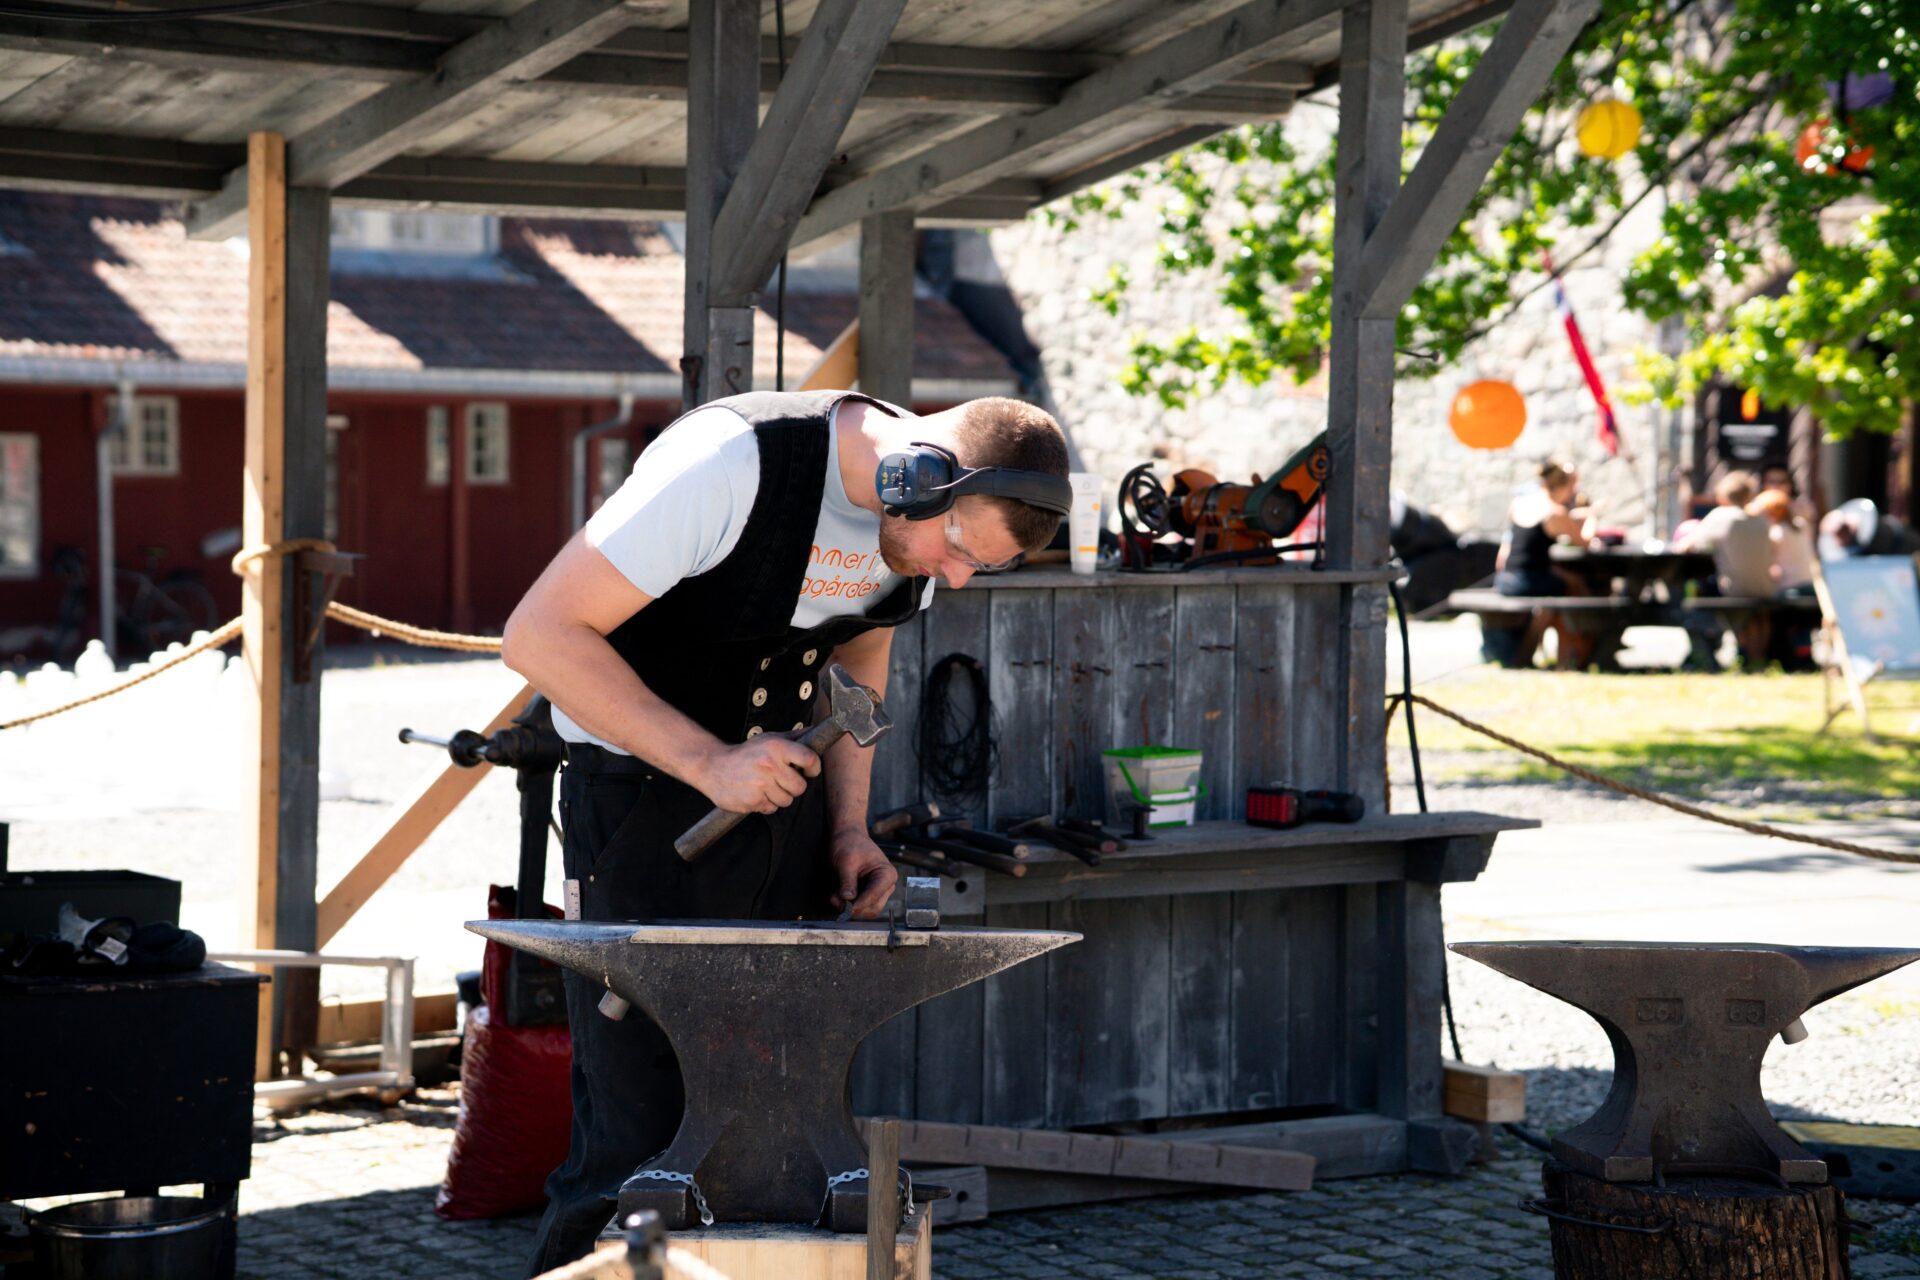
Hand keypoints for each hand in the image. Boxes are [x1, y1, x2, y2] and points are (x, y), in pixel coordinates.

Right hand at [694, 736, 819, 813]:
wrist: (712, 766)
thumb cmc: (746, 753)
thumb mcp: (768, 739)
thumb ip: (794, 738)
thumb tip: (818, 733)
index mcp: (776, 747)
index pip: (809, 759)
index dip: (814, 768)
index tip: (809, 771)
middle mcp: (769, 764)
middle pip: (800, 787)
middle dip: (793, 786)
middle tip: (780, 780)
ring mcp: (760, 784)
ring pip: (787, 801)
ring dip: (779, 797)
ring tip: (765, 786)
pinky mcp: (752, 801)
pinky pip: (771, 809)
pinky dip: (766, 804)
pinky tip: (755, 793)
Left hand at [829, 831, 896, 919]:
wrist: (847, 836)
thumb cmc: (850, 844)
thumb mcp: (846, 862)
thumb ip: (847, 881)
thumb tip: (847, 899)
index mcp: (887, 874)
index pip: (874, 896)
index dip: (858, 904)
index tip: (843, 909)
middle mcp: (887, 885)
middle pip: (873, 908)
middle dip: (853, 908)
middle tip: (835, 901)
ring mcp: (879, 890)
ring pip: (866, 910)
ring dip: (849, 907)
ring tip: (834, 897)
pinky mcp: (869, 893)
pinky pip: (860, 906)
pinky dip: (848, 905)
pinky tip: (837, 896)